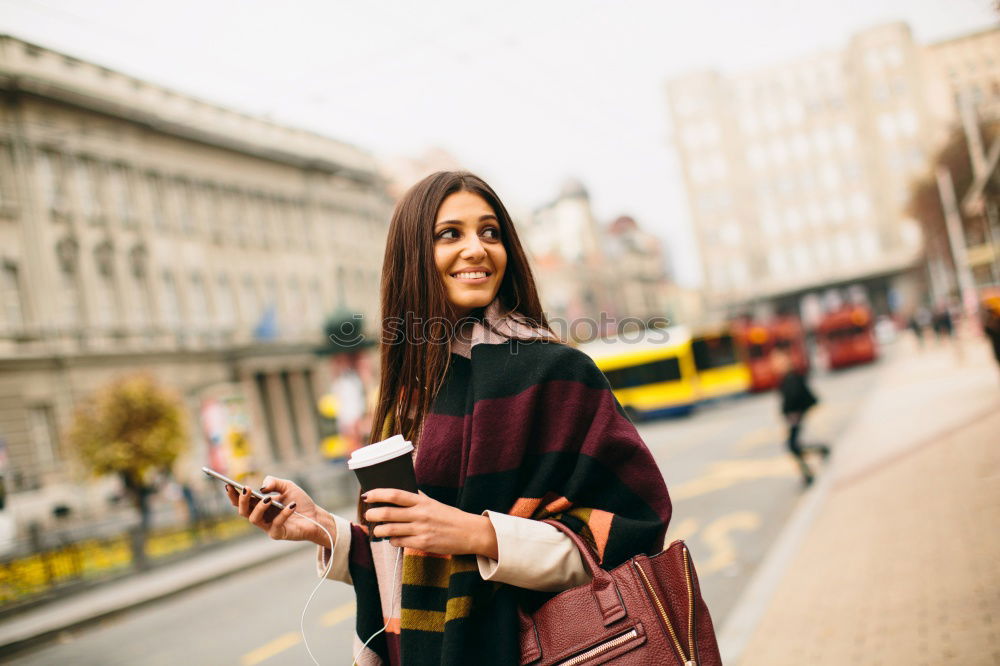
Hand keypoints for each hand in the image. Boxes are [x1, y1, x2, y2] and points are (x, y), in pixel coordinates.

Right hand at [224, 477, 334, 548]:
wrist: (315, 516)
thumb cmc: (299, 501)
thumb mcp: (287, 486)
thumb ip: (274, 483)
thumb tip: (263, 487)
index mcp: (259, 504)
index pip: (242, 501)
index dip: (233, 494)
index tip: (228, 484)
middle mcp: (261, 516)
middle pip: (243, 511)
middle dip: (242, 500)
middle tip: (247, 489)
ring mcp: (267, 526)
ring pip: (254, 519)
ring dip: (259, 507)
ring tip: (268, 498)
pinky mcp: (277, 534)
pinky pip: (276, 524)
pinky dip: (283, 513)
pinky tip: (292, 505)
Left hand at [363, 489, 497, 558]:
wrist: (470, 533)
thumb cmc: (451, 517)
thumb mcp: (434, 504)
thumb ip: (419, 499)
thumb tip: (404, 492)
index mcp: (422, 501)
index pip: (395, 495)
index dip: (378, 494)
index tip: (367, 495)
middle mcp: (420, 514)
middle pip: (388, 513)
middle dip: (373, 514)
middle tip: (368, 514)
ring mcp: (421, 530)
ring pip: (391, 530)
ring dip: (380, 531)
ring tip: (377, 530)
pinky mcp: (423, 544)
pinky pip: (400, 542)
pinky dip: (392, 541)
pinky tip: (393, 539)